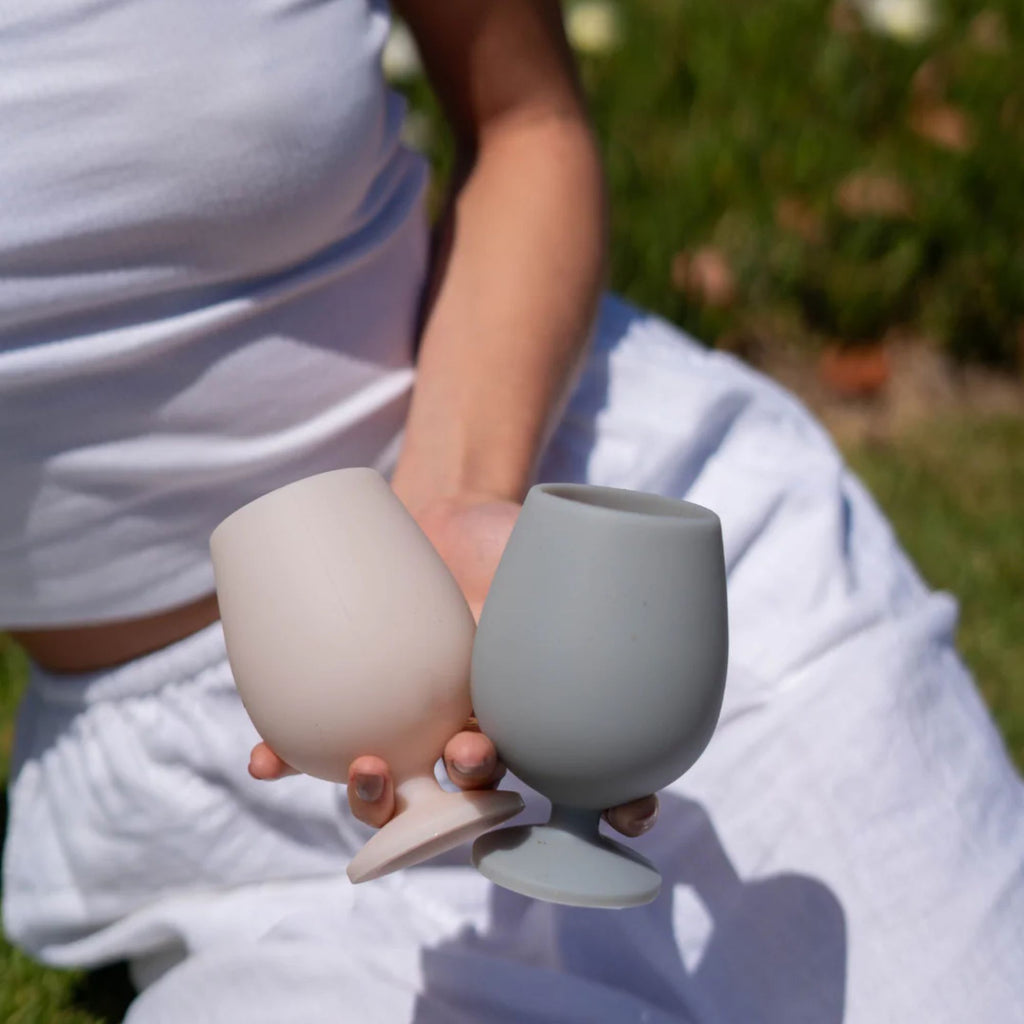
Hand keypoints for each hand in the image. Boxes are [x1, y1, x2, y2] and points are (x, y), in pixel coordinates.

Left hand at [248, 492, 659, 837]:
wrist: (447, 510)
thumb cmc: (511, 537)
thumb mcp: (551, 554)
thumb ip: (583, 571)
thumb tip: (642, 548)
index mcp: (531, 712)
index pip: (585, 775)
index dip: (615, 806)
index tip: (626, 813)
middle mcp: (474, 731)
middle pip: (473, 801)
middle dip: (466, 808)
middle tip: (466, 761)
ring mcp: (411, 720)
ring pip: (396, 787)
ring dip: (375, 799)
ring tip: (365, 769)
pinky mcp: (357, 692)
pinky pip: (317, 740)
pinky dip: (289, 757)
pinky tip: (267, 761)